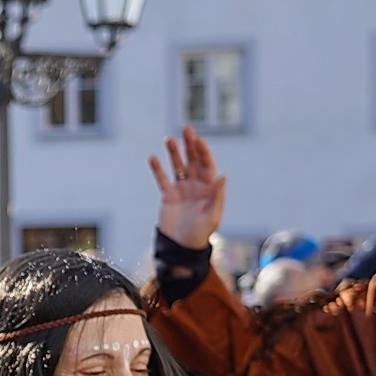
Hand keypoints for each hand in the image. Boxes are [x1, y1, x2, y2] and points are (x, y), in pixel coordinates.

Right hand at [149, 126, 228, 248]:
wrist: (181, 246)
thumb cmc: (200, 233)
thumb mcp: (212, 216)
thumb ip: (217, 196)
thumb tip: (222, 176)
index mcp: (209, 188)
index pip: (207, 165)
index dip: (203, 152)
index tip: (198, 140)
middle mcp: (196, 185)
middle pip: (193, 160)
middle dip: (190, 145)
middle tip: (187, 129)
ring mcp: (181, 188)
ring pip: (178, 166)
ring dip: (174, 152)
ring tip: (169, 139)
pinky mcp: (168, 195)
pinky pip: (162, 179)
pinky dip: (157, 169)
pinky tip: (153, 157)